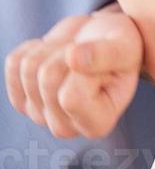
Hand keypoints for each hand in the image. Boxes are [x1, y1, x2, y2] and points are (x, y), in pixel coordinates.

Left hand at [5, 8, 142, 138]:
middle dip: (66, 53)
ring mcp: (39, 116)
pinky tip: (55, 53)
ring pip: (30, 67)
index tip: (102, 61)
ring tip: (73, 52)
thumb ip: (107, 54)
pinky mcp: (20, 99)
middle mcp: (66, 128)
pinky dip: (36, 47)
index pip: (70, 98)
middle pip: (47, 79)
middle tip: (87, 52)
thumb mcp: (125, 46)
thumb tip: (74, 58)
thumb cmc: (120, 46)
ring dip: (52, 48)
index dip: (84, 69)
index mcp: (98, 123)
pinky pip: (15, 62)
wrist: (102, 41)